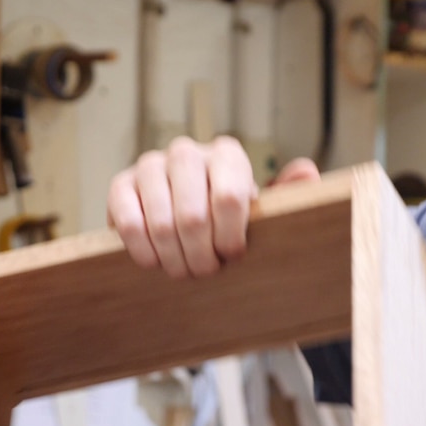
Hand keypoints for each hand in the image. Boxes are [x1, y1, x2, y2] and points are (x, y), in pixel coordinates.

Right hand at [107, 136, 319, 278]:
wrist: (191, 227)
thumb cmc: (234, 220)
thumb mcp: (267, 211)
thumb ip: (290, 195)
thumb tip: (305, 171)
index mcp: (228, 155)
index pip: (229, 197)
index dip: (230, 237)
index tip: (234, 257)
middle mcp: (187, 153)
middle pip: (193, 216)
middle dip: (202, 255)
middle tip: (207, 273)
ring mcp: (150, 166)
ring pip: (160, 223)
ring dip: (175, 258)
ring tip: (185, 270)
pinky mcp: (120, 185)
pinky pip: (126, 222)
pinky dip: (143, 250)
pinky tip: (155, 262)